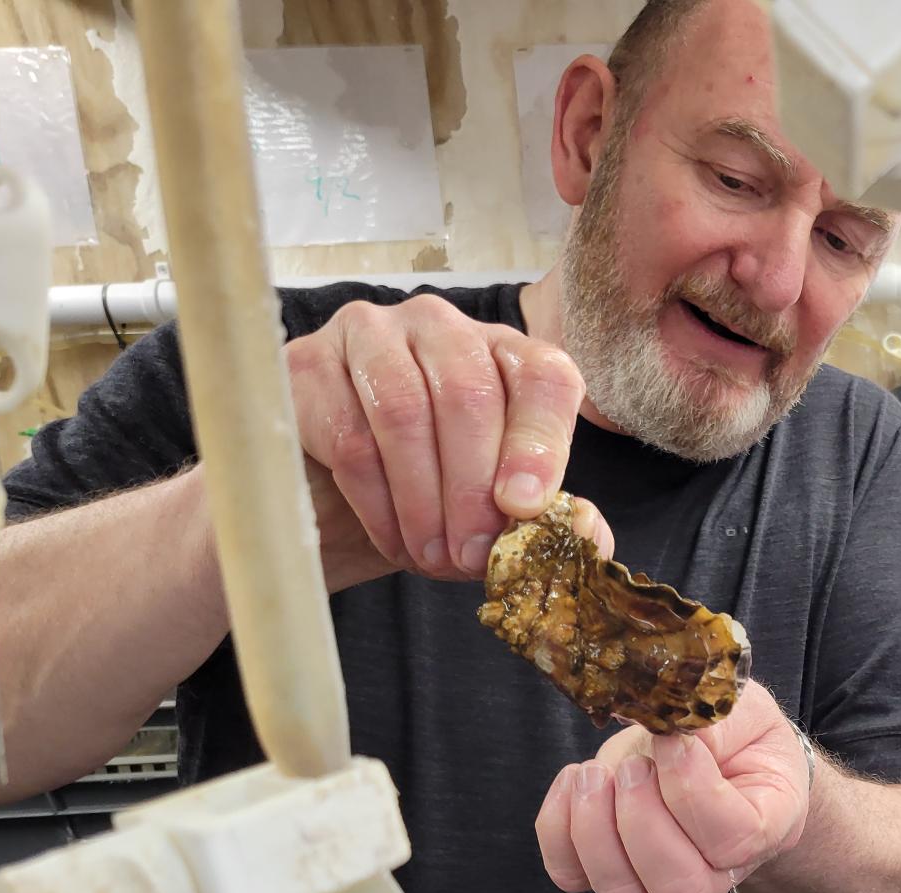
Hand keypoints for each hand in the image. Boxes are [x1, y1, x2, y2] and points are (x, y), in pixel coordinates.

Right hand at [284, 294, 609, 587]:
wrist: (337, 500)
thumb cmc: (437, 495)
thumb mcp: (499, 510)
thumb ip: (553, 520)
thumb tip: (589, 535)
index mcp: (508, 355)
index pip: (544, 378)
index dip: (539, 445)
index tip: (525, 509)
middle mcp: (444, 328)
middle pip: (469, 396)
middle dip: (473, 490)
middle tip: (470, 556)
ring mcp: (372, 335)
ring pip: (405, 413)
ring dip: (423, 501)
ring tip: (432, 557)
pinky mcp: (310, 364)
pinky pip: (349, 436)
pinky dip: (377, 503)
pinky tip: (393, 540)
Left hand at [535, 680, 813, 892]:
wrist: (714, 752)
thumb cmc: (738, 733)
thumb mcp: (742, 710)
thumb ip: (713, 720)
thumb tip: (666, 730)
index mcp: (767, 827)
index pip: (734, 839)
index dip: (694, 791)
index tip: (673, 741)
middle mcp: (717, 870)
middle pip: (678, 886)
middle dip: (641, 821)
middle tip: (633, 765)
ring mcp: (659, 878)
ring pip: (622, 891)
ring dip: (595, 828)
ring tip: (596, 773)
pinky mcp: (610, 868)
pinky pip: (571, 874)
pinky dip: (559, 828)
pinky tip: (574, 781)